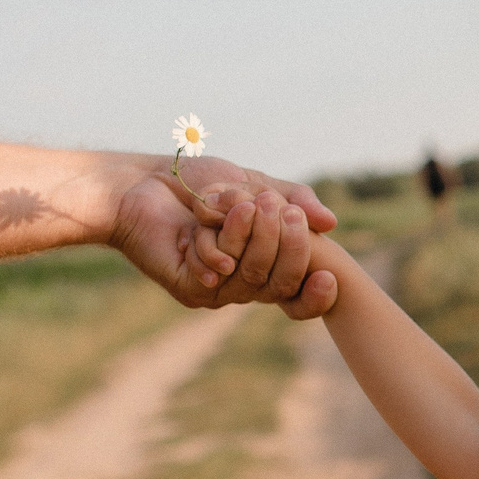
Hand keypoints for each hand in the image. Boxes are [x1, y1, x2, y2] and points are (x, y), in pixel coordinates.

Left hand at [105, 157, 338, 316]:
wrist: (148, 180)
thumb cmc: (201, 182)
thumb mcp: (257, 184)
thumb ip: (294, 200)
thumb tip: (330, 223)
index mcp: (265, 265)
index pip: (299, 297)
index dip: (318, 296)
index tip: (328, 277)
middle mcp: (244, 285)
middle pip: (283, 283)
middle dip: (288, 243)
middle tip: (275, 207)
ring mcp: (217, 290)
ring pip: (253, 275)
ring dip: (251, 234)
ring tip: (241, 203)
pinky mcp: (190, 287)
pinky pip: (219, 270)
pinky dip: (216, 239)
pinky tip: (203, 219)